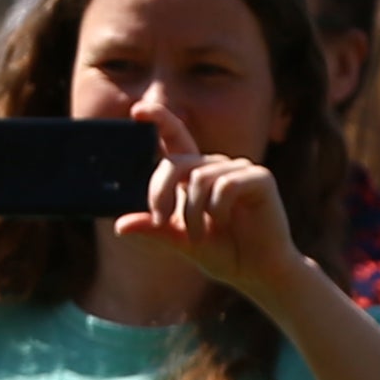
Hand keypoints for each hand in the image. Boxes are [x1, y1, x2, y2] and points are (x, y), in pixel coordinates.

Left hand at [114, 106, 302, 304]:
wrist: (257, 270)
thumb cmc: (220, 251)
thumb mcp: (179, 240)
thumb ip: (153, 229)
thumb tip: (120, 225)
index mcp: (194, 173)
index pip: (175, 138)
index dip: (159, 119)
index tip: (137, 109)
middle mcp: (214, 165)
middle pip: (176, 163)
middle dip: (159, 192)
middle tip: (158, 220)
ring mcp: (238, 169)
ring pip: (199, 178)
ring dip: (192, 212)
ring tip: (201, 234)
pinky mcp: (260, 178)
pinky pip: (225, 185)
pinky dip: (218, 208)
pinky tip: (227, 221)